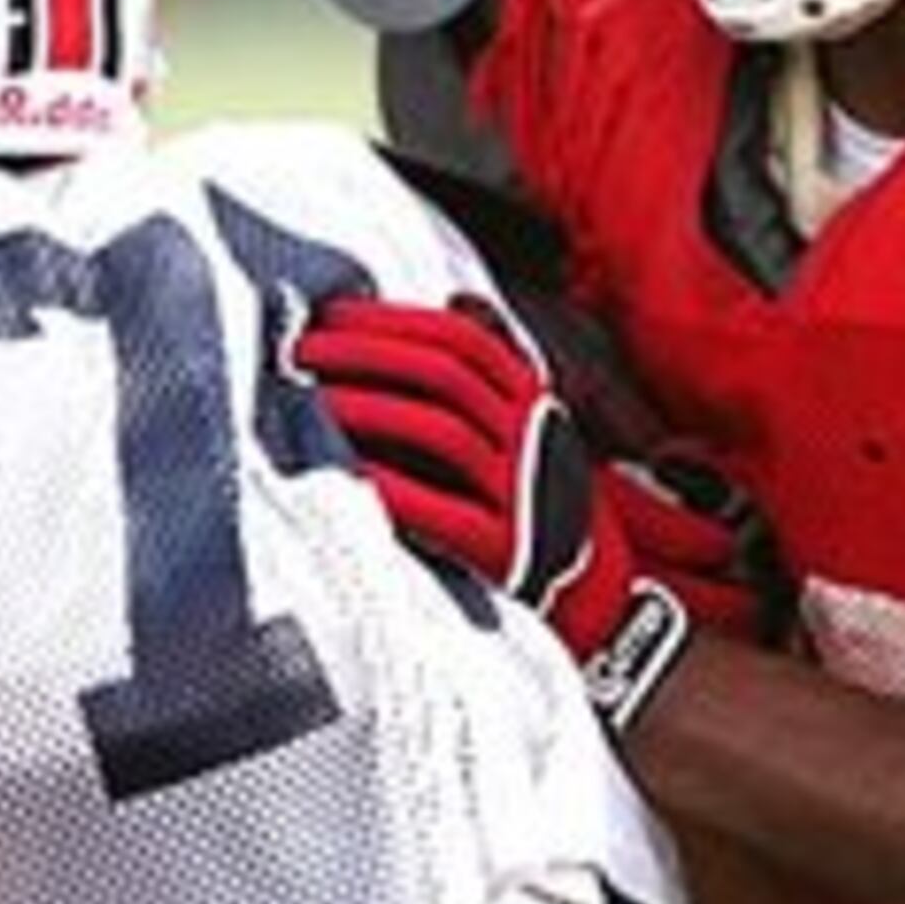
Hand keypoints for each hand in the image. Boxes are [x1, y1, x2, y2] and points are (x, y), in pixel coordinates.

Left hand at [292, 293, 742, 729]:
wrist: (601, 605)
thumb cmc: (544, 509)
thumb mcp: (535, 428)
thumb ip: (498, 368)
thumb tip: (460, 298)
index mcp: (535, 405)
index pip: (463, 341)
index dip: (395, 321)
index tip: (333, 316)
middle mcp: (532, 440)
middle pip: (442, 375)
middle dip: (366, 354)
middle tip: (302, 352)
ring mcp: (521, 495)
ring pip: (437, 429)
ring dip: (367, 405)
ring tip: (310, 399)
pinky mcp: (503, 551)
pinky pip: (436, 508)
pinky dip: (386, 483)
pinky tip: (338, 469)